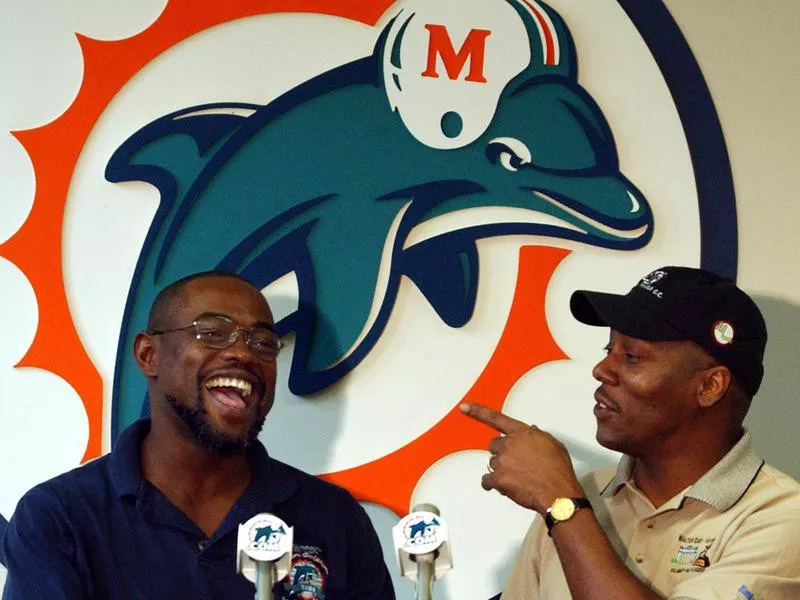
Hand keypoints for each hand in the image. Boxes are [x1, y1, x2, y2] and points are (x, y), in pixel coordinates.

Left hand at [460, 402, 583, 512]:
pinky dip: (492, 485)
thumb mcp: (553, 444)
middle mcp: (509, 444)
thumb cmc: (558, 470)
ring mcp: (502, 461)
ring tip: (520, 478)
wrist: (558, 492)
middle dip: (502, 454)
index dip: (478, 412)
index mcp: (522, 433)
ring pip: (493, 464)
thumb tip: (531, 432)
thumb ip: (537, 436)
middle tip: (516, 464)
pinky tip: (505, 487)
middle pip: (494, 446)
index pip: (497, 418)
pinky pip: (487, 480)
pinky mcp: (498, 478)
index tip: (465, 407)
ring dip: (502, 471)